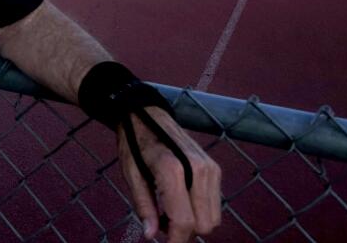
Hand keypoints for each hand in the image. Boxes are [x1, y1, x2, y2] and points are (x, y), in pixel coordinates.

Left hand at [117, 107, 221, 242]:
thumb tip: (151, 236)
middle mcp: (198, 169)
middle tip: (161, 223)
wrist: (147, 115)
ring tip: (168, 210)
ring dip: (194, 223)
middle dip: (184, 232)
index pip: (184, 221)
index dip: (175, 240)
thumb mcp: (131, 174)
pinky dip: (200, 211)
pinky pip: (215, 205)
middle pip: (204, 224)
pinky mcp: (215, 169)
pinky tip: (180, 201)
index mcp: (172, 170)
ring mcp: (210, 169)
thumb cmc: (134, 144)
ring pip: (213, 218)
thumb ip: (144, 206)